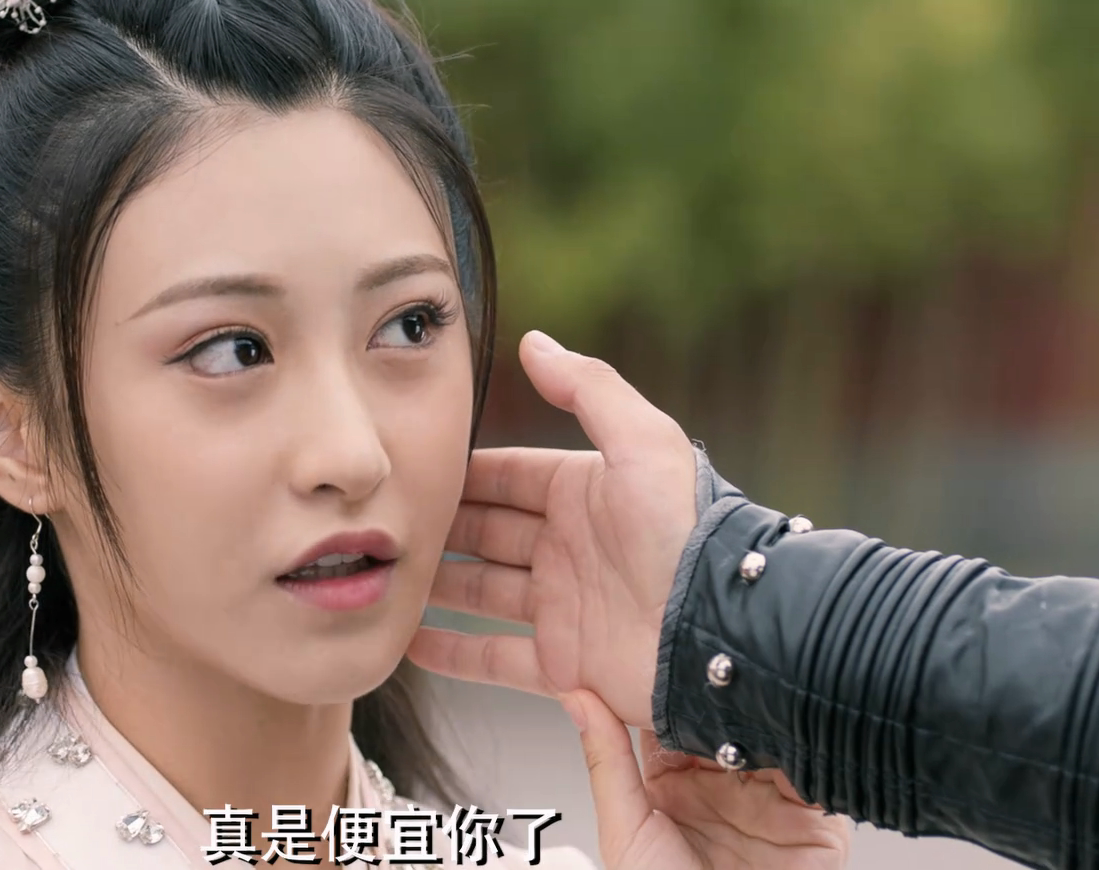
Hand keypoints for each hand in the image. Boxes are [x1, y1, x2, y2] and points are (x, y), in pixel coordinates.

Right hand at [408, 331, 697, 726]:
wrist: (716, 629)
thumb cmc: (684, 530)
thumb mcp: (642, 441)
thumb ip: (588, 388)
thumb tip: (534, 342)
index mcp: (585, 493)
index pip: (508, 476)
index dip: (463, 473)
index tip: (413, 470)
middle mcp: (569, 548)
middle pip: (486, 532)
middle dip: (439, 528)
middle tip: (383, 525)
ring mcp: (562, 606)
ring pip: (481, 590)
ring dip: (435, 585)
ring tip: (382, 579)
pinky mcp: (562, 662)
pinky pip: (494, 657)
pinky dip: (452, 652)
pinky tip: (408, 642)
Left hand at [565, 691, 850, 869]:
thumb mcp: (625, 832)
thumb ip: (605, 760)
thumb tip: (576, 698)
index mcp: (673, 786)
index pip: (675, 718)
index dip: (671, 688)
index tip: (667, 652)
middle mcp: (723, 787)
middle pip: (729, 720)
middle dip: (724, 692)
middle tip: (715, 663)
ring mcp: (770, 799)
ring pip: (774, 736)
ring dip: (766, 715)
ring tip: (751, 695)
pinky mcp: (816, 818)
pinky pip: (815, 771)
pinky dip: (804, 747)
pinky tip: (786, 733)